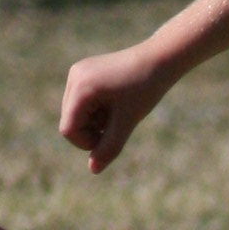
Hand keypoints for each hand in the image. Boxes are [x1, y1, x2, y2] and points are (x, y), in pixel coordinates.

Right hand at [59, 48, 169, 174]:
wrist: (160, 59)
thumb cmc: (145, 89)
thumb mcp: (127, 122)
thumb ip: (109, 147)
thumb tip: (93, 170)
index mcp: (81, 87)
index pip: (68, 129)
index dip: (87, 142)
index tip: (110, 137)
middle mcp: (74, 77)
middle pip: (70, 122)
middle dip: (92, 130)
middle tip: (118, 122)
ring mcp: (78, 73)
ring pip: (75, 115)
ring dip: (95, 121)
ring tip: (118, 110)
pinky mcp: (84, 73)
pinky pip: (82, 104)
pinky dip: (97, 110)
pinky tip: (115, 102)